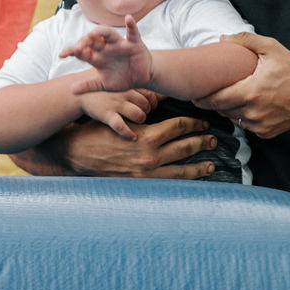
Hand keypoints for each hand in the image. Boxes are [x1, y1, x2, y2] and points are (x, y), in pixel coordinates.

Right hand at [47, 116, 217, 177]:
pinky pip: (167, 185)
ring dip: (198, 168)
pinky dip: (181, 183)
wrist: (76, 154)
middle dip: (201, 143)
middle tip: (213, 141)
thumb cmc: (98, 132)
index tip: (203, 124)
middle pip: (185, 148)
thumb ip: (143, 116)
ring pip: (181, 171)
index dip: (194, 124)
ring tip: (210, 166)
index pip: (179, 126)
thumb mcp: (121, 119)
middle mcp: (150, 156)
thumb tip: (161, 104)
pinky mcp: (139, 184)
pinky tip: (189, 183)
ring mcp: (146, 174)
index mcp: (147, 136)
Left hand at [61, 15, 151, 94]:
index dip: (72, 51)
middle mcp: (107, 48)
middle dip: (85, 43)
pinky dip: (131, 25)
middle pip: (93, 41)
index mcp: (98, 57)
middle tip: (78, 48)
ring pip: (109, 34)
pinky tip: (128, 19)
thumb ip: (89, 86)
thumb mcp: (103, 84)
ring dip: (101, 32)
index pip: (82, 52)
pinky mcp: (134, 44)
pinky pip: (133, 33)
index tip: (61, 55)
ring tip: (93, 33)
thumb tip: (71, 90)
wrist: (141, 78)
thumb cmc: (121, 78)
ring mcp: (120, 45)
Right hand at [75, 88, 152, 140]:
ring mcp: (116, 104)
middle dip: (147, 112)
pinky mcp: (107, 114)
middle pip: (147, 105)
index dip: (153, 102)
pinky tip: (132, 137)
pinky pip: (122, 126)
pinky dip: (128, 133)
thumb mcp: (116, 82)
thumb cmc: (101, 89)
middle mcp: (124, 93)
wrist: (78, 93)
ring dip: (141, 121)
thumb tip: (156, 93)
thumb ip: (134, 85)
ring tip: (138, 124)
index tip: (151, 107)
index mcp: (128, 84)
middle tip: (143, 116)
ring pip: (139, 115)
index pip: (151, 94)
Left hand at [192, 33, 289, 138]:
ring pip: (233, 119)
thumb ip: (245, 40)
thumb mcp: (271, 48)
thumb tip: (222, 38)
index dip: (201, 98)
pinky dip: (244, 117)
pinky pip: (247, 126)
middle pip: (221, 110)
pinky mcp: (267, 133)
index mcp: (250, 92)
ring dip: (230, 110)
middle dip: (215, 102)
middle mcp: (253, 112)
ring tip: (231, 96)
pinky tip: (249, 106)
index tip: (193, 94)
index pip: (215, 100)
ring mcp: (260, 125)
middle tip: (211, 92)